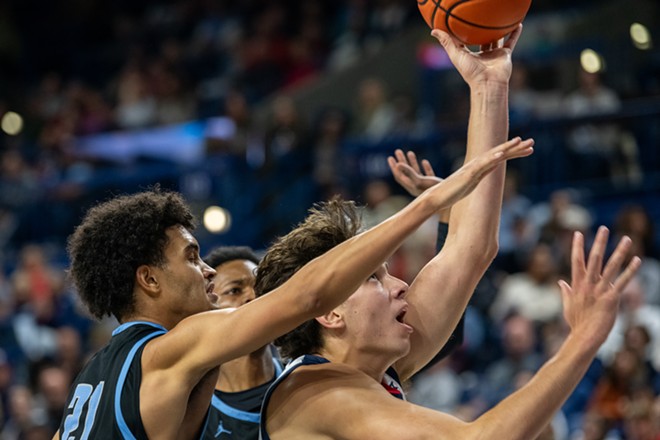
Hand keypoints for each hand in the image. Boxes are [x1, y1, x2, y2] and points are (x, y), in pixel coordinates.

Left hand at [387, 149, 441, 196]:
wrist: (449, 198)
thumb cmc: (433, 190)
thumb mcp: (419, 180)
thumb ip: (409, 172)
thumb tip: (397, 164)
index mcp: (411, 186)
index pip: (399, 176)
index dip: (394, 167)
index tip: (390, 158)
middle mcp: (417, 187)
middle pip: (406, 173)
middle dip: (402, 162)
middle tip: (398, 151)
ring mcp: (425, 186)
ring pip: (417, 173)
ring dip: (412, 163)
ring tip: (410, 152)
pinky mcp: (434, 184)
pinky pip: (428, 175)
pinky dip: (426, 168)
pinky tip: (424, 161)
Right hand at [427, 137, 532, 210]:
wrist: (436, 198)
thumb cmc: (451, 193)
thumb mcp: (472, 184)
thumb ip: (482, 174)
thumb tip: (492, 168)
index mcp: (479, 168)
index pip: (500, 158)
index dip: (515, 152)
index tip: (529, 149)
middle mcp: (477, 165)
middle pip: (499, 153)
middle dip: (516, 147)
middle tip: (532, 141)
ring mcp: (472, 168)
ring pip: (492, 156)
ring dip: (506, 148)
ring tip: (520, 141)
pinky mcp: (468, 175)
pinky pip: (482, 165)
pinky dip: (492, 158)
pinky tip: (502, 154)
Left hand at [431, 24, 522, 87]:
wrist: (488, 82)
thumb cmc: (471, 71)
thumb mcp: (456, 54)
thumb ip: (446, 42)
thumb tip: (433, 30)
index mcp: (470, 55)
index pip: (466, 42)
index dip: (463, 33)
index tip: (461, 23)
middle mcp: (482, 54)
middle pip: (482, 39)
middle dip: (482, 31)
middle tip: (482, 18)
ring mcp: (494, 54)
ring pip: (497, 39)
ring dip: (500, 30)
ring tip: (501, 19)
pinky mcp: (505, 54)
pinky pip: (511, 41)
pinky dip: (515, 33)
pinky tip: (518, 24)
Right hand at [559, 227, 641, 346]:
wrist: (584, 338)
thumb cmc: (576, 323)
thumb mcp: (568, 305)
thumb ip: (565, 292)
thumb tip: (560, 282)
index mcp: (577, 285)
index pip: (576, 261)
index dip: (577, 246)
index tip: (578, 233)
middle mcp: (588, 284)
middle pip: (593, 259)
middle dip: (599, 242)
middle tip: (603, 228)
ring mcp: (599, 291)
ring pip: (610, 266)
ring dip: (619, 251)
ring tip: (626, 238)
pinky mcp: (611, 298)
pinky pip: (622, 281)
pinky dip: (630, 270)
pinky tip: (636, 259)